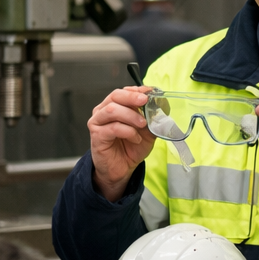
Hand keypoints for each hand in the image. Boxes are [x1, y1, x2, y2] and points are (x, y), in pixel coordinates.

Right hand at [88, 87, 156, 201]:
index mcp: (115, 106)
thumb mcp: (147, 132)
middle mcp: (103, 111)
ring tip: (143, 125)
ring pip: (112, 110)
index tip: (150, 92)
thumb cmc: (131, 148)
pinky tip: (136, 138)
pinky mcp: (97, 135)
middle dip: (132, 97)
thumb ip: (151, 119)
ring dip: (131, 115)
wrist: (122, 169)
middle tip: (145, 101)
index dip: (137, 90)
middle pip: (115, 96)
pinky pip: (113, 128)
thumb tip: (161, 107)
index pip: (123, 91)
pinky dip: (128, 132)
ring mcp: (98, 122)